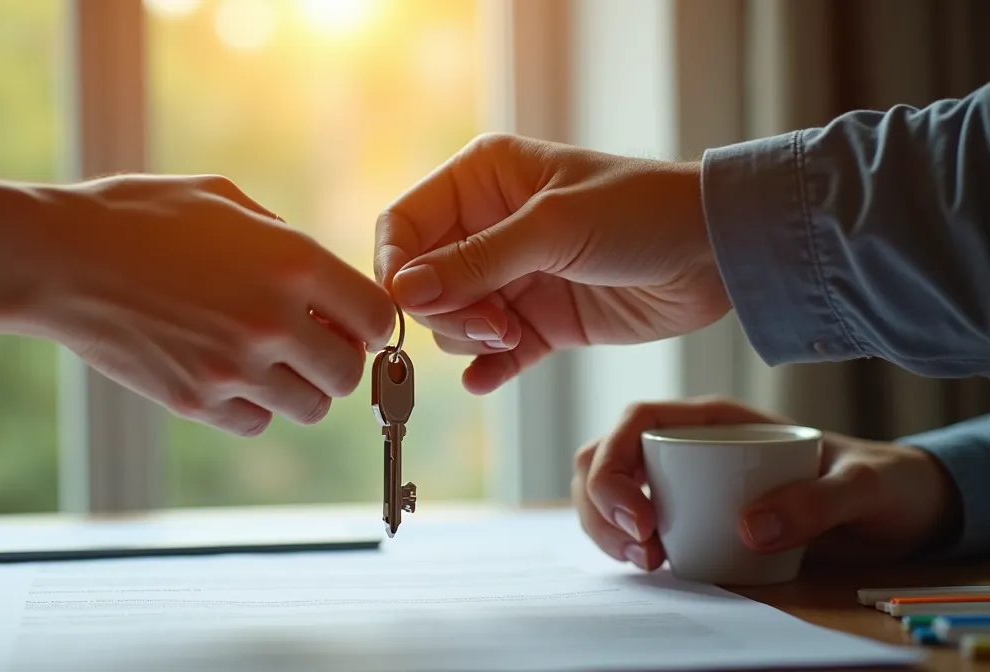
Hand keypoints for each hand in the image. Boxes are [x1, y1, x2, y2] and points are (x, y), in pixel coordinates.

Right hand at [0, 172, 396, 436]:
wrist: (60, 258)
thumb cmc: (139, 216)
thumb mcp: (223, 199)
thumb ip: (284, 238)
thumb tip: (322, 277)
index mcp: (292, 263)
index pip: (378, 319)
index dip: (370, 322)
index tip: (352, 319)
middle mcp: (273, 321)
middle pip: (349, 374)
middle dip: (338, 359)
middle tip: (311, 342)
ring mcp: (234, 368)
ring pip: (309, 407)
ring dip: (298, 387)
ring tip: (268, 360)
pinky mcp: (195, 400)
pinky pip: (256, 423)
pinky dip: (252, 407)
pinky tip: (229, 375)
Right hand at [375, 133, 730, 394]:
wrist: (719, 256)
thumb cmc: (644, 212)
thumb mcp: (553, 228)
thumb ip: (475, 261)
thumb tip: (403, 290)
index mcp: (483, 179)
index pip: (404, 224)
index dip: (396, 266)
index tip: (407, 303)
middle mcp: (489, 225)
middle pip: (422, 281)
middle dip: (446, 310)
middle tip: (492, 324)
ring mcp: (513, 275)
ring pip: (451, 321)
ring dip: (471, 337)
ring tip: (513, 335)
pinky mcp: (539, 321)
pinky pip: (491, 354)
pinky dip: (486, 369)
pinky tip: (487, 380)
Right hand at [571, 397, 961, 568]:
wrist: (897, 508)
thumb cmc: (880, 481)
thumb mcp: (862, 485)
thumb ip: (816, 501)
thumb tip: (746, 528)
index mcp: (717, 418)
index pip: (637, 420)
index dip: (616, 464)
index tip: (638, 518)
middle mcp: (688, 443)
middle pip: (606, 457)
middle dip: (599, 503)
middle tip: (641, 552)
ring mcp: (682, 478)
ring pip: (609, 489)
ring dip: (604, 526)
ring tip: (646, 562)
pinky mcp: (688, 513)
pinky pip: (633, 520)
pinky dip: (623, 542)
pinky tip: (651, 564)